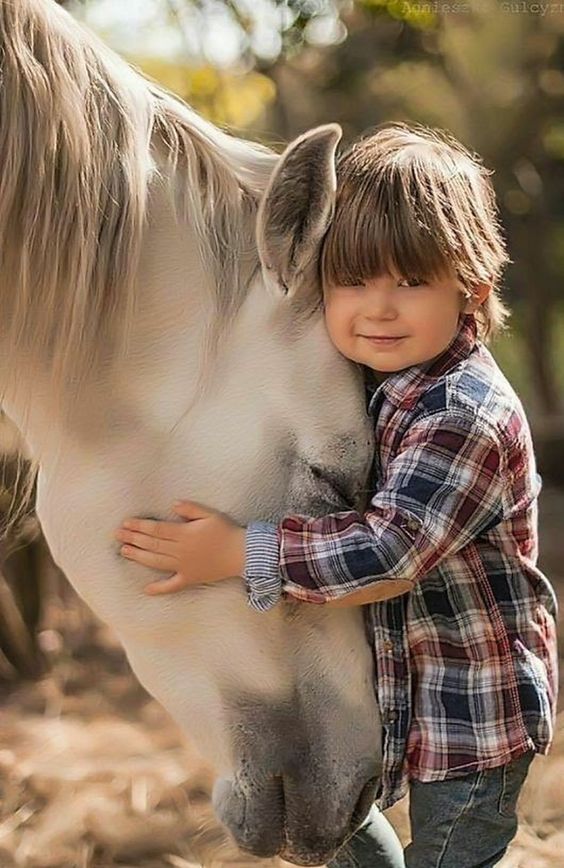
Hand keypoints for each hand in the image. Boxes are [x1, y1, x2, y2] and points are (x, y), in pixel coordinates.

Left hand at [115, 501, 246, 594]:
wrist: (243, 554)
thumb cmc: (227, 532)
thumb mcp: (210, 515)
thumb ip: (191, 509)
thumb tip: (173, 504)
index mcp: (185, 534)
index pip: (157, 529)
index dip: (140, 526)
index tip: (126, 523)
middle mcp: (181, 551)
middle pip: (153, 544)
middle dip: (134, 539)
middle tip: (118, 535)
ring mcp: (184, 567)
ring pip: (156, 562)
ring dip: (139, 557)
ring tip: (124, 551)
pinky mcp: (190, 579)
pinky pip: (172, 586)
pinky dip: (159, 589)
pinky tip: (146, 590)